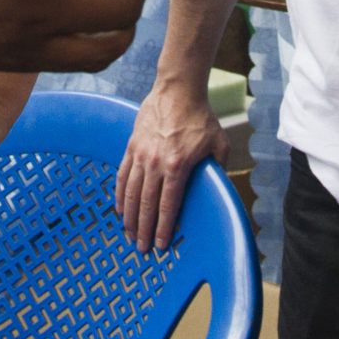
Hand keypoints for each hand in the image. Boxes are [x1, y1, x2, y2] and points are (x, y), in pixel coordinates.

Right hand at [115, 81, 227, 250]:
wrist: (177, 90)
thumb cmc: (200, 117)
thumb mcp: (218, 144)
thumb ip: (218, 170)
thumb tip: (219, 190)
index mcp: (177, 165)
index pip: (168, 205)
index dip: (163, 228)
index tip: (160, 246)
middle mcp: (155, 163)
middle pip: (146, 204)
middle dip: (143, 230)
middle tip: (141, 249)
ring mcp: (140, 154)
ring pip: (131, 193)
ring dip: (129, 217)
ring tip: (129, 234)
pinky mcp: (131, 146)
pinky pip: (122, 175)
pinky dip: (119, 194)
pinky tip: (119, 209)